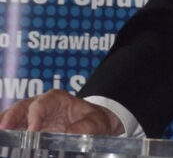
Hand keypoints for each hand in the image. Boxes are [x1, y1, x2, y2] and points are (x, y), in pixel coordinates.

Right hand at [0, 90, 123, 134]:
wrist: (95, 125)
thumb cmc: (94, 120)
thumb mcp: (96, 122)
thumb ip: (85, 126)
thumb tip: (71, 134)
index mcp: (57, 99)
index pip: (41, 104)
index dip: (35, 115)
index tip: (32, 129)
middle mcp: (41, 105)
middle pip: (21, 108)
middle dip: (10, 117)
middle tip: (3, 129)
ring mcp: (32, 116)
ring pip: (13, 117)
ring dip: (5, 124)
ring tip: (0, 136)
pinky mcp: (28, 128)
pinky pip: (14, 129)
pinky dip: (8, 134)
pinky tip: (4, 141)